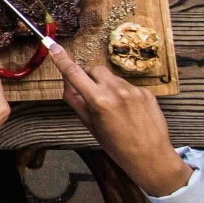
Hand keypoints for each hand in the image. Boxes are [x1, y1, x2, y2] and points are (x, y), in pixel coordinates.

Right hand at [48, 45, 193, 195]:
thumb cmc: (117, 146)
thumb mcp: (90, 126)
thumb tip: (67, 83)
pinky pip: (127, 85)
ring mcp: (133, 90)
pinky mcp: (146, 92)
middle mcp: (116, 91)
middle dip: (87, 75)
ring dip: (105, 85)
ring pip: (111, 77)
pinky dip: (121, 93)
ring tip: (112, 107)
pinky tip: (126, 110)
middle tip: (88, 91)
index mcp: (99, 101)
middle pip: (94, 69)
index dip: (62, 59)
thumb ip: (76, 101)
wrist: (151, 156)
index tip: (53, 46)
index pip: (75, 74)